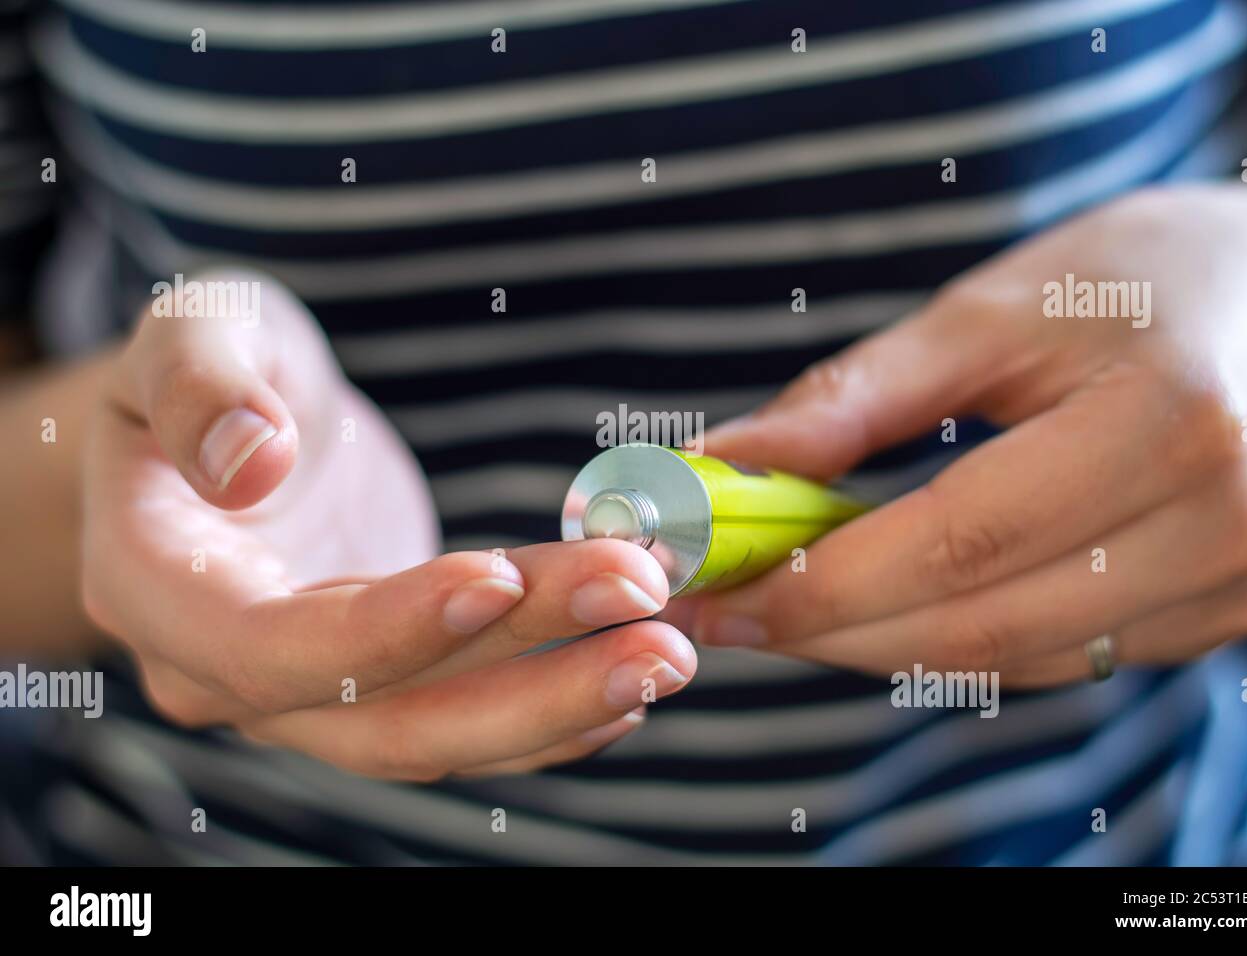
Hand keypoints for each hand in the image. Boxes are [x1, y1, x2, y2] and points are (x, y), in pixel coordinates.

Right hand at [82, 270, 693, 777]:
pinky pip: (463, 723)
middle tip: (652, 631)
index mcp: (158, 585)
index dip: (385, 628)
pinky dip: (549, 714)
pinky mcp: (378, 685)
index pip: (269, 643)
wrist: (237, 425)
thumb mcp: (194, 327)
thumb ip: (200, 383)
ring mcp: (306, 694)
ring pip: (439, 732)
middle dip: (524, 681)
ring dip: (559, 703)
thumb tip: (248, 458)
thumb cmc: (215, 362)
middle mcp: (226, 670)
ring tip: (670, 653)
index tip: (499, 576)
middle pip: (381, 714)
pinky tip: (630, 683)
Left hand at [679, 185, 1246, 685]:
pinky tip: (889, 605)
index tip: (717, 592)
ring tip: (788, 607)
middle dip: (829, 630)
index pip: (962, 539)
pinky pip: (1054, 657)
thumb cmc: (1138, 280)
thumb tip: (726, 465)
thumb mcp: (993, 307)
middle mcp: (1219, 524)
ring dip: (879, 646)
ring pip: (1008, 659)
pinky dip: (954, 640)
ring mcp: (1233, 583)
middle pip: (978, 623)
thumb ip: (857, 397)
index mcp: (1167, 420)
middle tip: (726, 613)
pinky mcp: (1222, 613)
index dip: (825, 581)